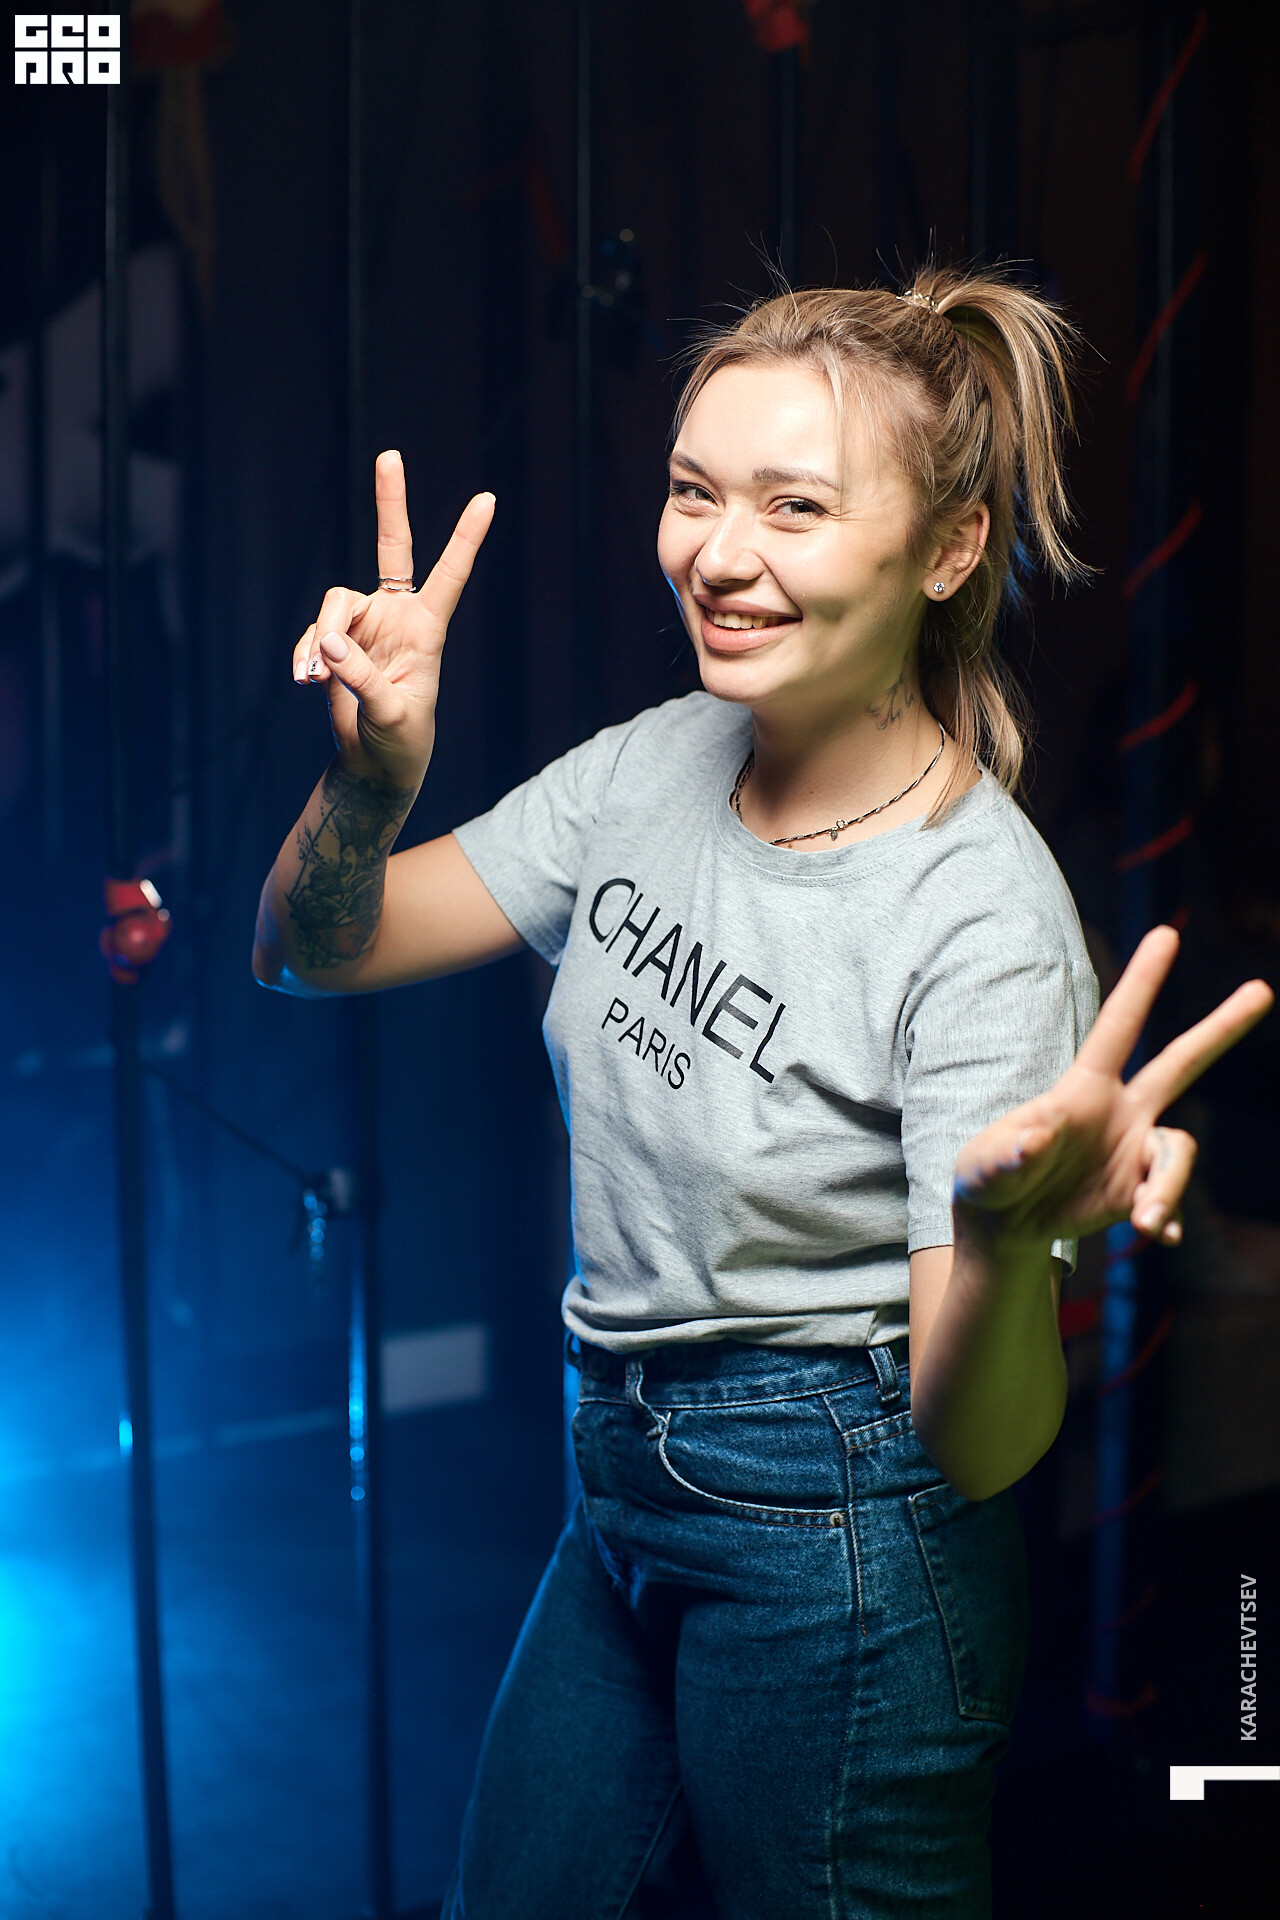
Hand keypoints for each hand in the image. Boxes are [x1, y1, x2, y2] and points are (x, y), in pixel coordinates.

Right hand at [293, 451, 494, 789]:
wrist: (375, 762)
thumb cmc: (399, 739)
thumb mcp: (387, 711)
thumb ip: (359, 676)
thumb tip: (323, 643)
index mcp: (427, 629)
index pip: (449, 575)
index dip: (465, 538)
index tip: (488, 499)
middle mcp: (396, 615)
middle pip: (390, 546)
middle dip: (390, 501)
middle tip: (390, 455)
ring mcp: (363, 624)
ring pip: (332, 604)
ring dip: (318, 638)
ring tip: (314, 680)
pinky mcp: (333, 640)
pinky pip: (311, 635)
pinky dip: (304, 657)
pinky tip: (304, 682)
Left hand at [952, 927, 1273, 1248]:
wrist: (1005, 1227)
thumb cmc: (987, 1180)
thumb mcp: (985, 1167)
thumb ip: (1007, 1153)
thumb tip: (1032, 1141)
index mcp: (1083, 1088)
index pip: (1119, 1026)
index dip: (1143, 981)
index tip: (1168, 932)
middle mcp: (1120, 1110)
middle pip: (1180, 1061)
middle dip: (1221, 1027)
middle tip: (1262, 989)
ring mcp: (1134, 1149)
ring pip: (1179, 1153)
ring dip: (1168, 1189)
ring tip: (1142, 1220)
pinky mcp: (1139, 1190)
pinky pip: (1168, 1200)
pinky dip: (1164, 1219)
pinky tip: (1152, 1233)